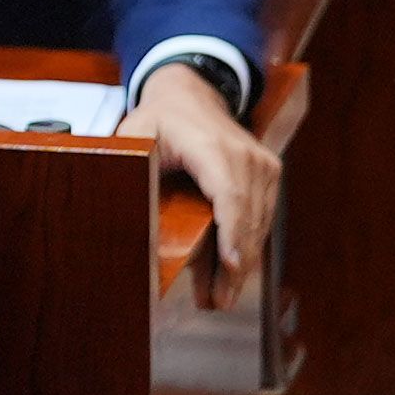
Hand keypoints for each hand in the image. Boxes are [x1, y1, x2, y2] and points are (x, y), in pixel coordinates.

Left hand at [119, 63, 280, 309]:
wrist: (191, 93)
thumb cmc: (159, 119)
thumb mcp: (135, 136)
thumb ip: (132, 167)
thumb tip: (126, 203)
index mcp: (212, 146)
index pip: (229, 194)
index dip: (232, 231)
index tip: (232, 263)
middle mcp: (246, 155)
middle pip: (248, 217)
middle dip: (235, 264)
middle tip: (218, 301)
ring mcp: (262, 164)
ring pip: (258, 222)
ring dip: (242, 262)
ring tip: (220, 297)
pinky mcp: (268, 174)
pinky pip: (260, 215)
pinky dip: (246, 244)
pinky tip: (229, 273)